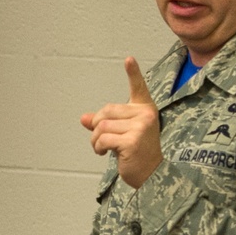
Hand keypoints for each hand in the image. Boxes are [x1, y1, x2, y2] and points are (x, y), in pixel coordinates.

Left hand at [80, 58, 161, 188]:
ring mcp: (140, 127)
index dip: (133, 73)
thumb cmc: (136, 153)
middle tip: (99, 140)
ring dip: (95, 139)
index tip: (128, 59)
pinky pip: (103, 139)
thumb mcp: (120, 134)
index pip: (138, 88)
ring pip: (102, 126)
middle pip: (106, 111)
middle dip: (96, 127)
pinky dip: (98, 147)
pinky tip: (104, 153)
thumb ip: (104, 124)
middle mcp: (145, 115)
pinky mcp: (132, 141)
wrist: (150, 175)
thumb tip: (84, 119)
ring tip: (101, 149)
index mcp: (145, 109)